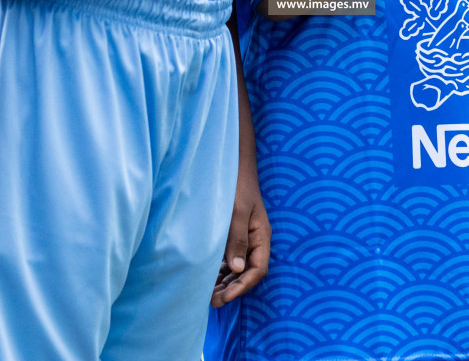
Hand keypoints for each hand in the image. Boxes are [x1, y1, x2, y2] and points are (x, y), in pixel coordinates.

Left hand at [210, 167, 270, 305]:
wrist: (232, 166)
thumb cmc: (237, 186)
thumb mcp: (237, 212)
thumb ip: (237, 240)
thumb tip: (237, 269)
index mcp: (261, 236)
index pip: (258, 269)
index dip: (243, 286)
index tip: (225, 297)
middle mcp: (254, 240)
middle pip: (247, 273)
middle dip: (231, 288)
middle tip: (211, 302)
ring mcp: (243, 239)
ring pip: (236, 268)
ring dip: (224, 282)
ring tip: (206, 295)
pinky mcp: (232, 235)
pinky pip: (228, 259)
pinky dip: (219, 271)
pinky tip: (206, 279)